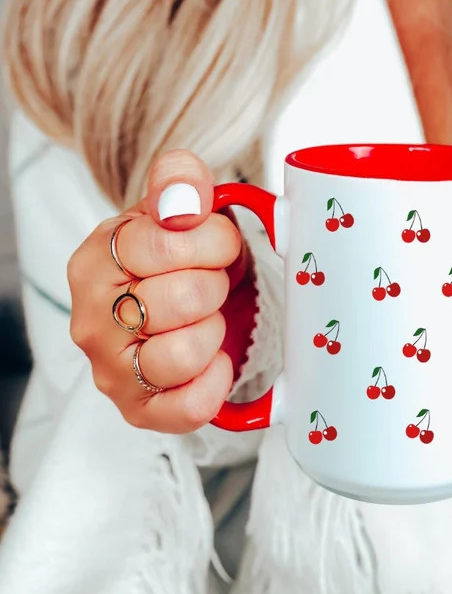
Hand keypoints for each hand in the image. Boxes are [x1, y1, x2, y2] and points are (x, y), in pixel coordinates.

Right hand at [67, 150, 251, 432]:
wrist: (186, 303)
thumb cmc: (179, 260)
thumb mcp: (180, 209)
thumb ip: (180, 182)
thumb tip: (182, 195)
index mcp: (96, 261)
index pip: (161, 243)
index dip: (211, 240)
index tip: (217, 243)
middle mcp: (92, 320)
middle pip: (181, 298)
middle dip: (215, 284)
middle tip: (211, 283)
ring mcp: (111, 371)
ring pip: (184, 354)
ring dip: (214, 331)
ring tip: (206, 320)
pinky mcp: (139, 411)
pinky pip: (190, 406)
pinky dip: (215, 380)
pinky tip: (214, 358)